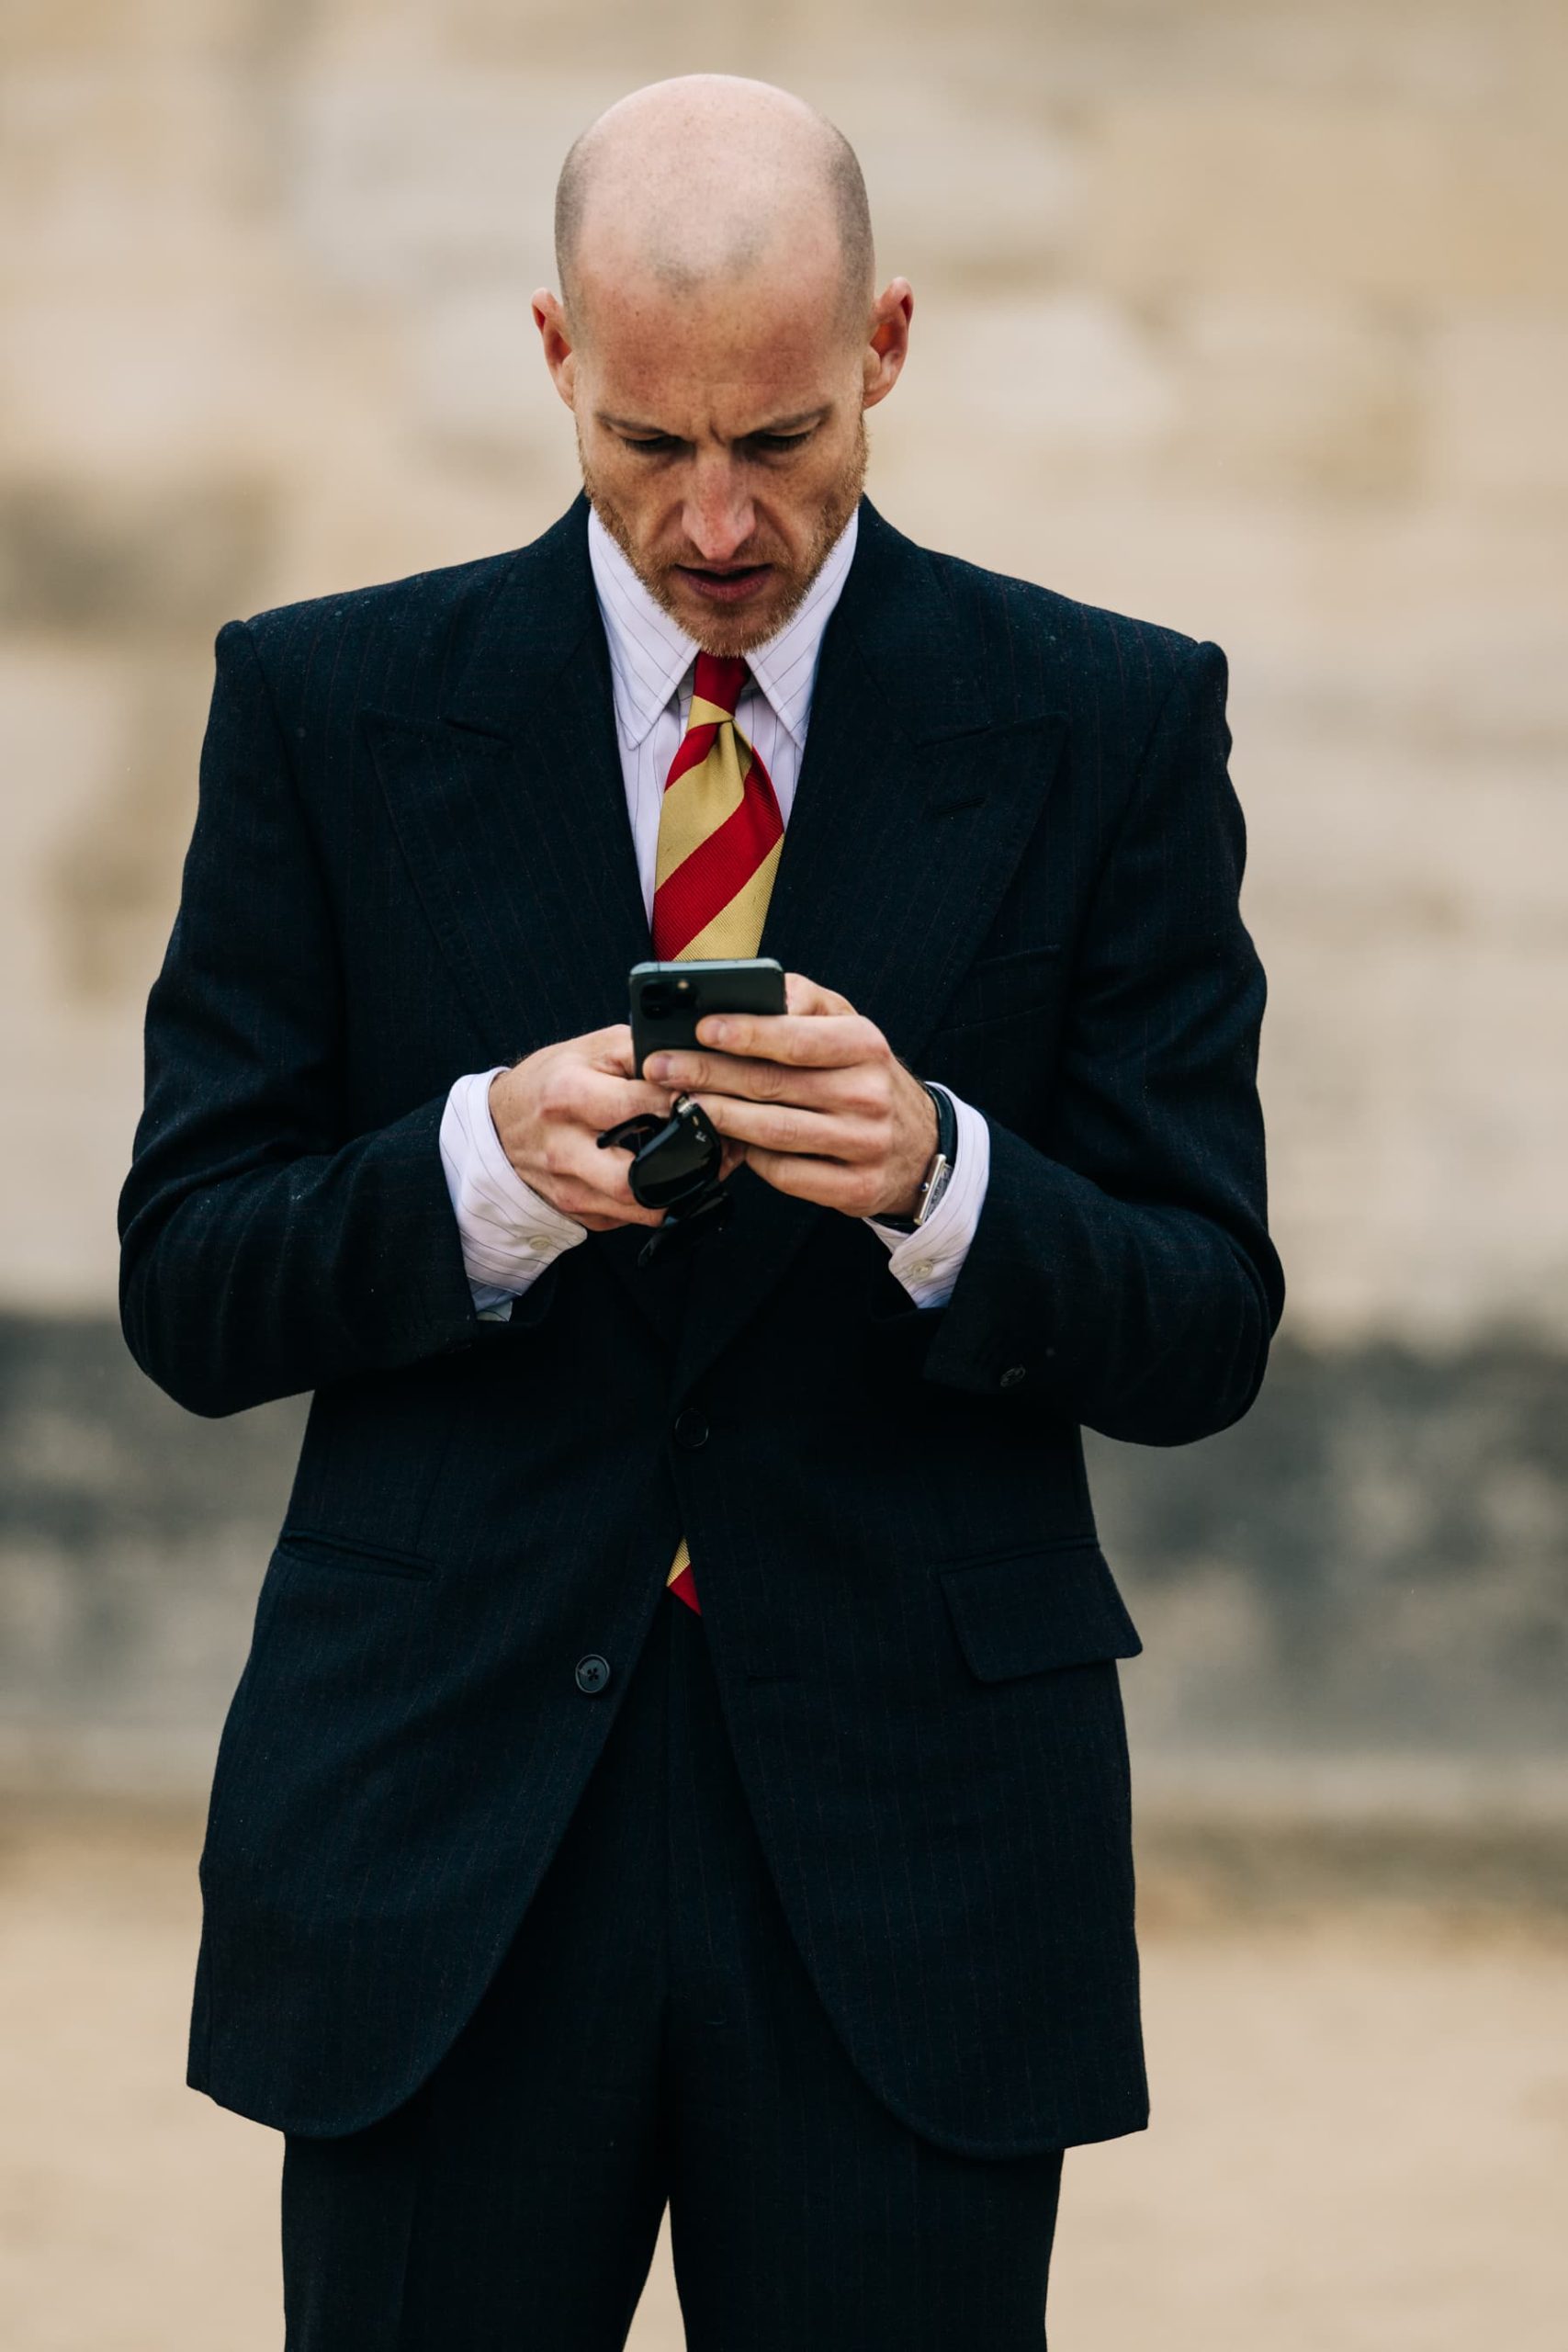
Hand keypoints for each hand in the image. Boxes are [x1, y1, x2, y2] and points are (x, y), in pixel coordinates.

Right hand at [488, 1024, 745, 1231]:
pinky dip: (662, 1202)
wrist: (500, 1126)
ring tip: (712, 1164)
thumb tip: (691, 1060)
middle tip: (720, 1144)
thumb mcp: (589, 1050)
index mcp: (567, 1096)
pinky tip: (680, 1179)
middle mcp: (563, 1149)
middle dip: (686, 1163)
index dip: (680, 1103)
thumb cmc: (553, 1080)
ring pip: (639, 1208)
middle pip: (634, 1176)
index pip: (634, 1104)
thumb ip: (639, 1051)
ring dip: (685, 1190)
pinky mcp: (580, 1213)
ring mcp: (569, 1189)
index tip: (711, 1098)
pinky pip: (632, 1218)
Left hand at [641, 971, 937, 1219]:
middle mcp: (869, 1095)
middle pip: (773, 1085)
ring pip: (773, 1132)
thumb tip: (752, 994)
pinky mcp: (855, 1188)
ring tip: (679, 1102)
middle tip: (661, 1067)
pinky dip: (750, 1157)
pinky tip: (726, 1141)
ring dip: (717, 1117)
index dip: (746, 1033)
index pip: (798, 1039)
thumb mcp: (846, 1026)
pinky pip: (786, 1173)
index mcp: (866, 1045)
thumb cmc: (862, 1075)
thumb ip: (802, 1001)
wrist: (918, 1146)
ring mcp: (865, 1145)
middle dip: (708, 1074)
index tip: (700, 1028)